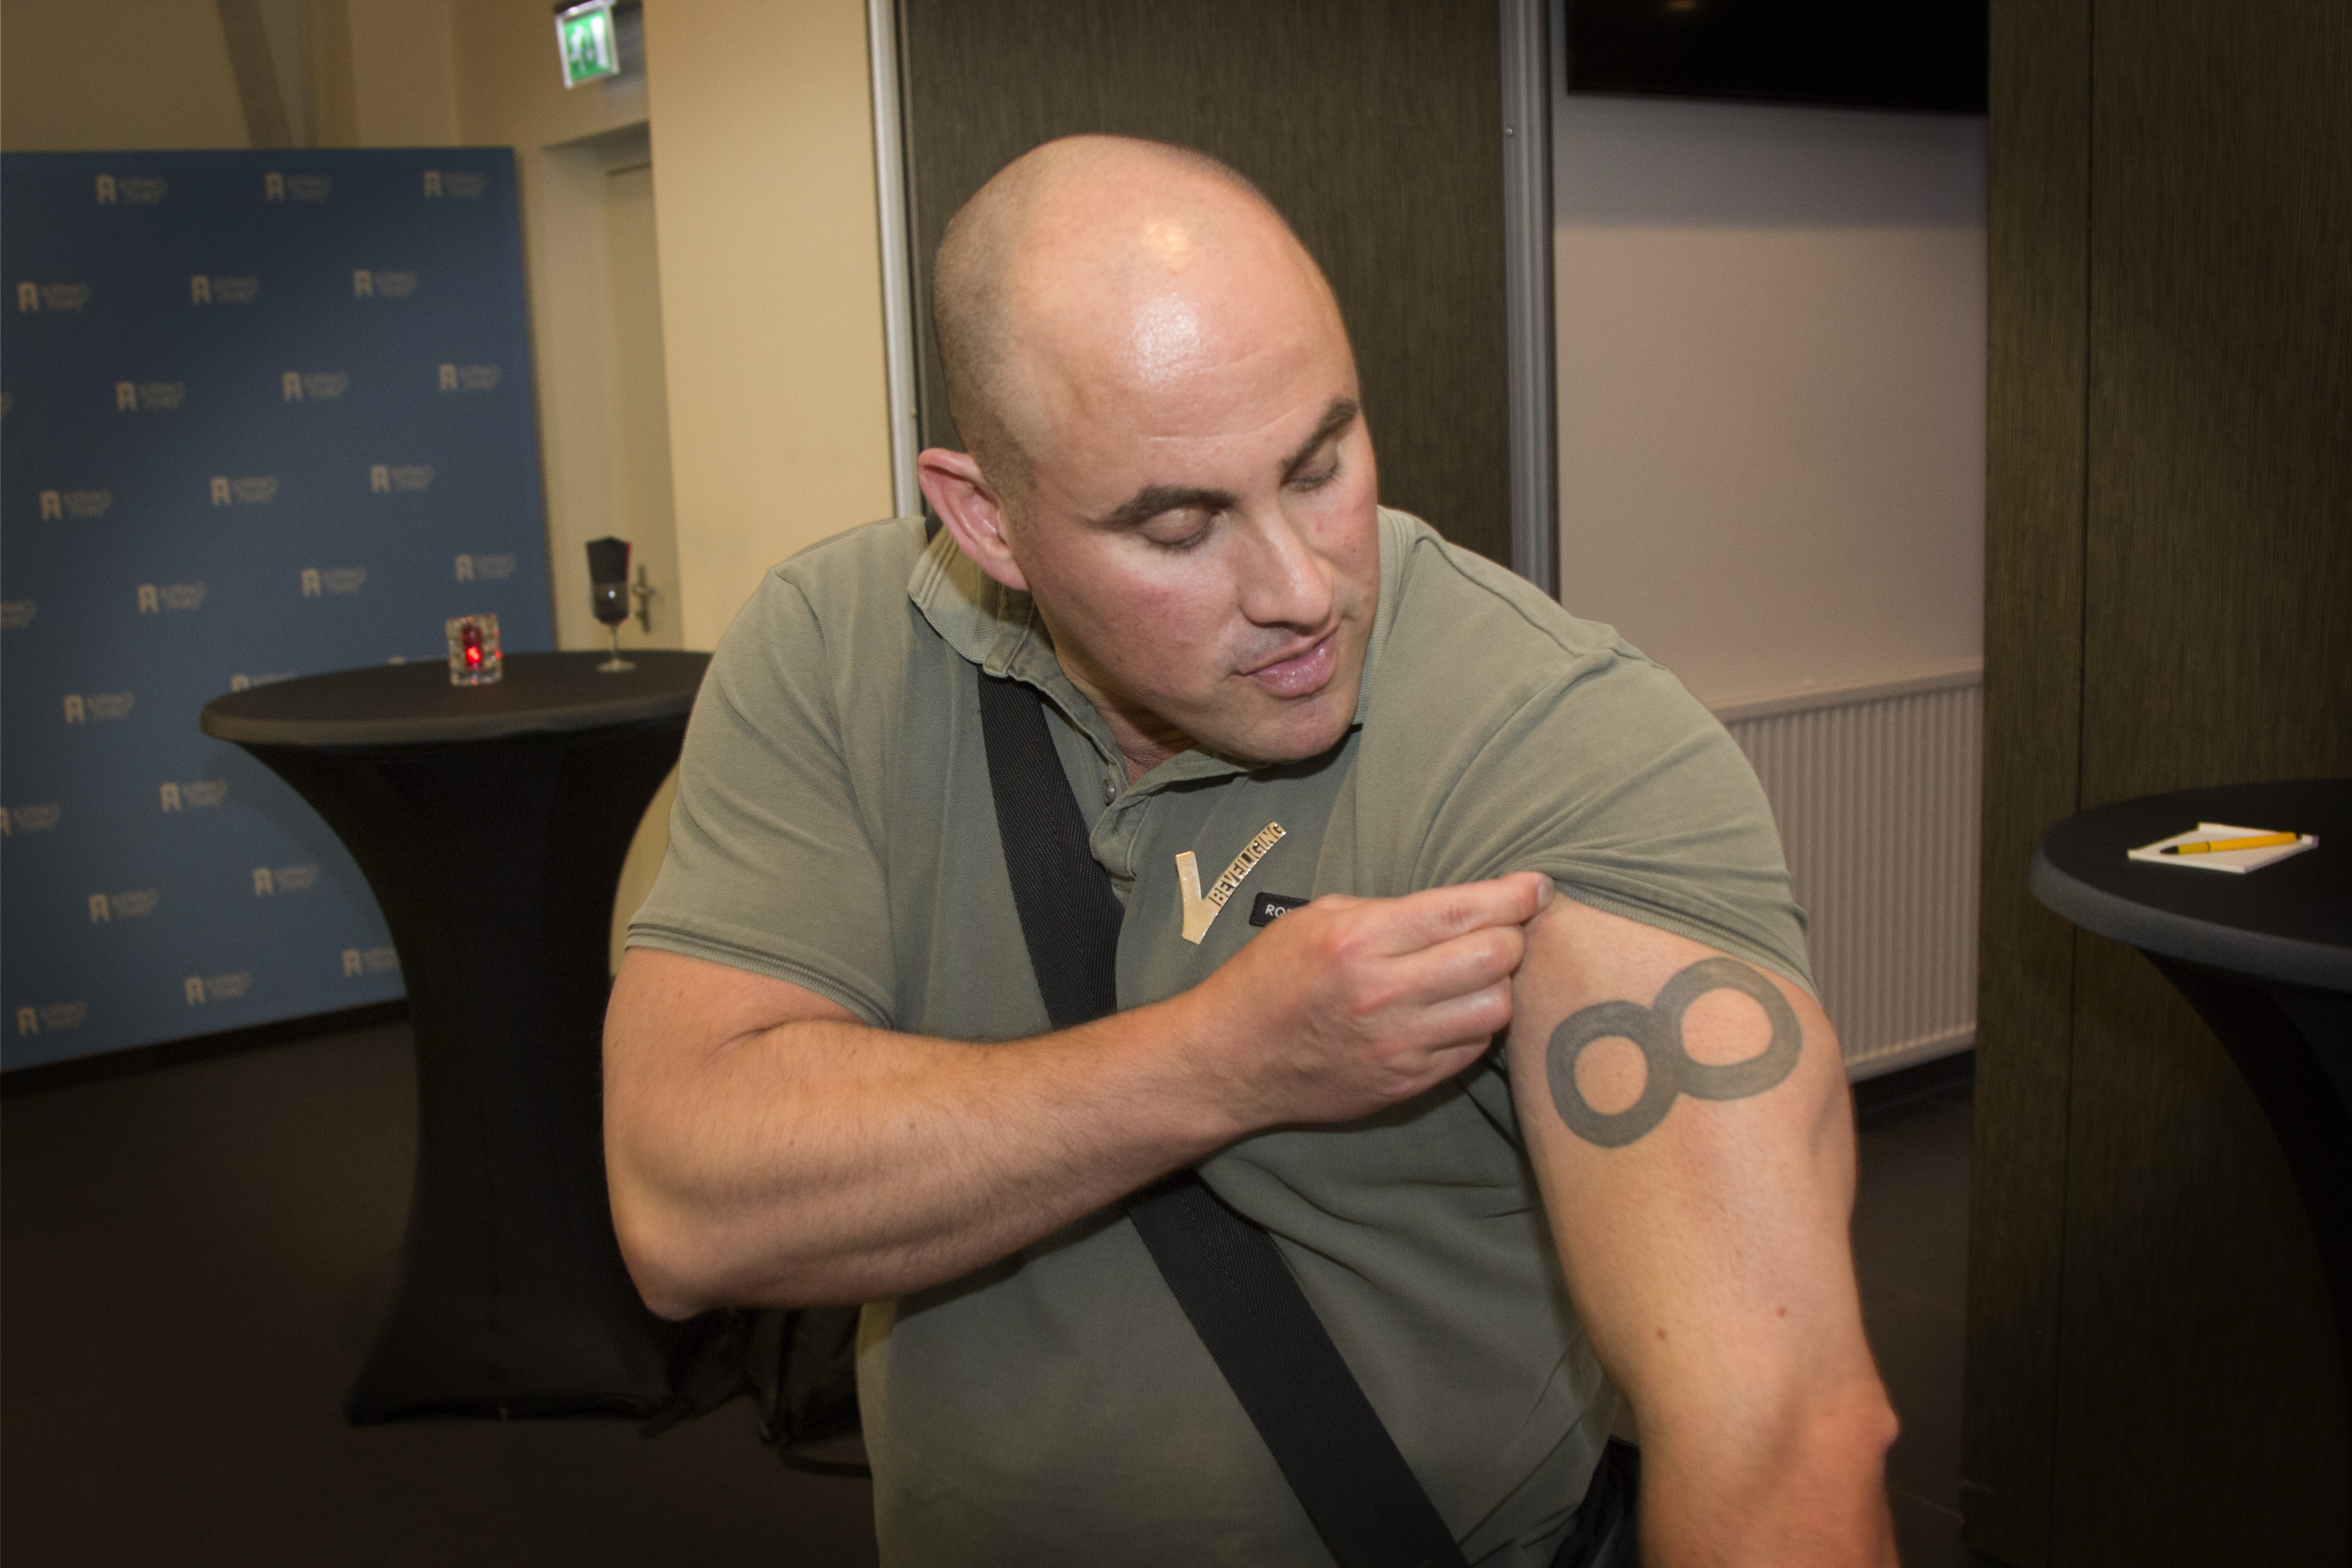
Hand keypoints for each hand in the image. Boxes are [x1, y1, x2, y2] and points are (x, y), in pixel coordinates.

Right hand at [1188, 870, 1553, 1129]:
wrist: (1230, 1060)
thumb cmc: (1271, 977)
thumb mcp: (1318, 918)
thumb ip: (1392, 911)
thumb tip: (1467, 906)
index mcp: (1361, 939)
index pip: (1467, 910)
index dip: (1517, 895)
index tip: (1537, 887)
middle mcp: (1384, 992)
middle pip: (1497, 957)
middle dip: (1513, 936)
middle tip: (1504, 930)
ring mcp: (1397, 1045)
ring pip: (1497, 1009)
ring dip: (1498, 985)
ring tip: (1477, 974)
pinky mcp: (1404, 1084)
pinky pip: (1472, 1050)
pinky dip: (1474, 1026)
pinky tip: (1453, 1012)